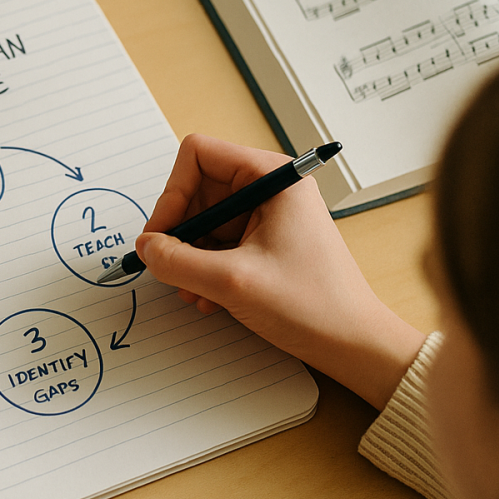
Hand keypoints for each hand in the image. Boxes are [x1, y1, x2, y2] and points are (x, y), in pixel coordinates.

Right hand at [136, 134, 422, 408]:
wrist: (352, 343)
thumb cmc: (310, 305)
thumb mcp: (231, 282)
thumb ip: (177, 261)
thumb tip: (145, 247)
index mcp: (272, 177)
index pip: (198, 155)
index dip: (172, 193)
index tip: (163, 235)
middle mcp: (270, 188)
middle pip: (197, 189)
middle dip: (179, 231)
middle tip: (171, 268)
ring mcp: (268, 215)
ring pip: (204, 220)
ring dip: (189, 256)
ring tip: (193, 291)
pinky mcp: (265, 242)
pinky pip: (218, 242)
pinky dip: (204, 268)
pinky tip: (209, 298)